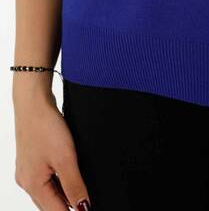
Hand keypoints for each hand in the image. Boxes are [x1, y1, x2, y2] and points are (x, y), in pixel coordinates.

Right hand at [13, 85, 90, 209]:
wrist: (33, 101)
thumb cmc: (45, 126)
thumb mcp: (65, 158)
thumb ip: (74, 185)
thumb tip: (83, 208)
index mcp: (33, 185)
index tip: (89, 209)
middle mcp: (27, 181)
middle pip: (51, 205)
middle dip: (69, 206)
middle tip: (89, 201)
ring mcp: (28, 170)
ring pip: (49, 192)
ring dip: (64, 193)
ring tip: (83, 188)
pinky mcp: (32, 160)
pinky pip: (46, 179)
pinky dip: (59, 181)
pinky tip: (71, 174)